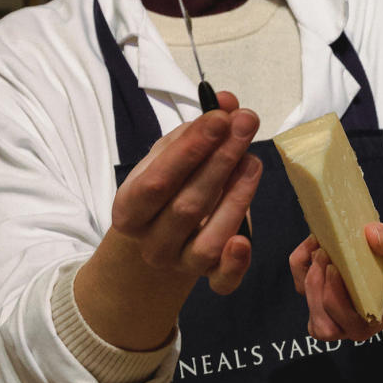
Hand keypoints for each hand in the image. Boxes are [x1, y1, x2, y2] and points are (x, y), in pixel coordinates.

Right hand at [75, 93, 261, 349]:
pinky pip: (222, 281)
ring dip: (236, 198)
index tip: (220, 118)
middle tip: (246, 124)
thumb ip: (195, 131)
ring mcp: (179, 263)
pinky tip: (246, 239)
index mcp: (129, 210)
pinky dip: (235, 264)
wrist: (154, 246)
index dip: (190, 150)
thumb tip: (227, 101)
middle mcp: (152, 241)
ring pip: (208, 239)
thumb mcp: (169, 158)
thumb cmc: (164, 191)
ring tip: (253, 159)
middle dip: (220, 161)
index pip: (157, 181)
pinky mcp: (207, 277)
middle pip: (187, 206)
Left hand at [290, 217, 382, 353]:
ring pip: (314, 316)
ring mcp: (347, 309)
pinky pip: (304, 289)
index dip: (337, 302)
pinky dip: (301, 267)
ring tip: (321, 248)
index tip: (335, 267)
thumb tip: (370, 236)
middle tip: (326, 253)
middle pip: (327, 327)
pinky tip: (314, 245)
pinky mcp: (333, 294)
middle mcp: (367, 317)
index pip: (358, 324)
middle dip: (317, 290)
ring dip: (307, 281)